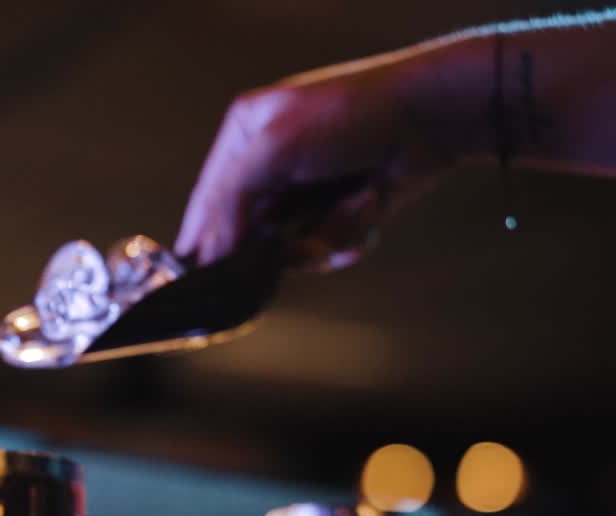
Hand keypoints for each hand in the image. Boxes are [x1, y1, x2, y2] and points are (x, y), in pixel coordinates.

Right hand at [174, 48, 460, 270]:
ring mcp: (306, 189)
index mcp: (243, 137)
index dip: (206, 240)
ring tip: (347, 214)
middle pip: (250, 233)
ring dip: (320, 240)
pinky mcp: (340, 207)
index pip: (208, 200)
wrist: (430, 116)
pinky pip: (329, 244)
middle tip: (300, 245)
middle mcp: (270, 164)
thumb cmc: (348, 117)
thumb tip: (209, 252)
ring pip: (292, 247)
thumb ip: (231, 199)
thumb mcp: (273, 147)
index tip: (206, 279)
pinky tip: (368, 208)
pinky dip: (349, 235)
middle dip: (276, 246)